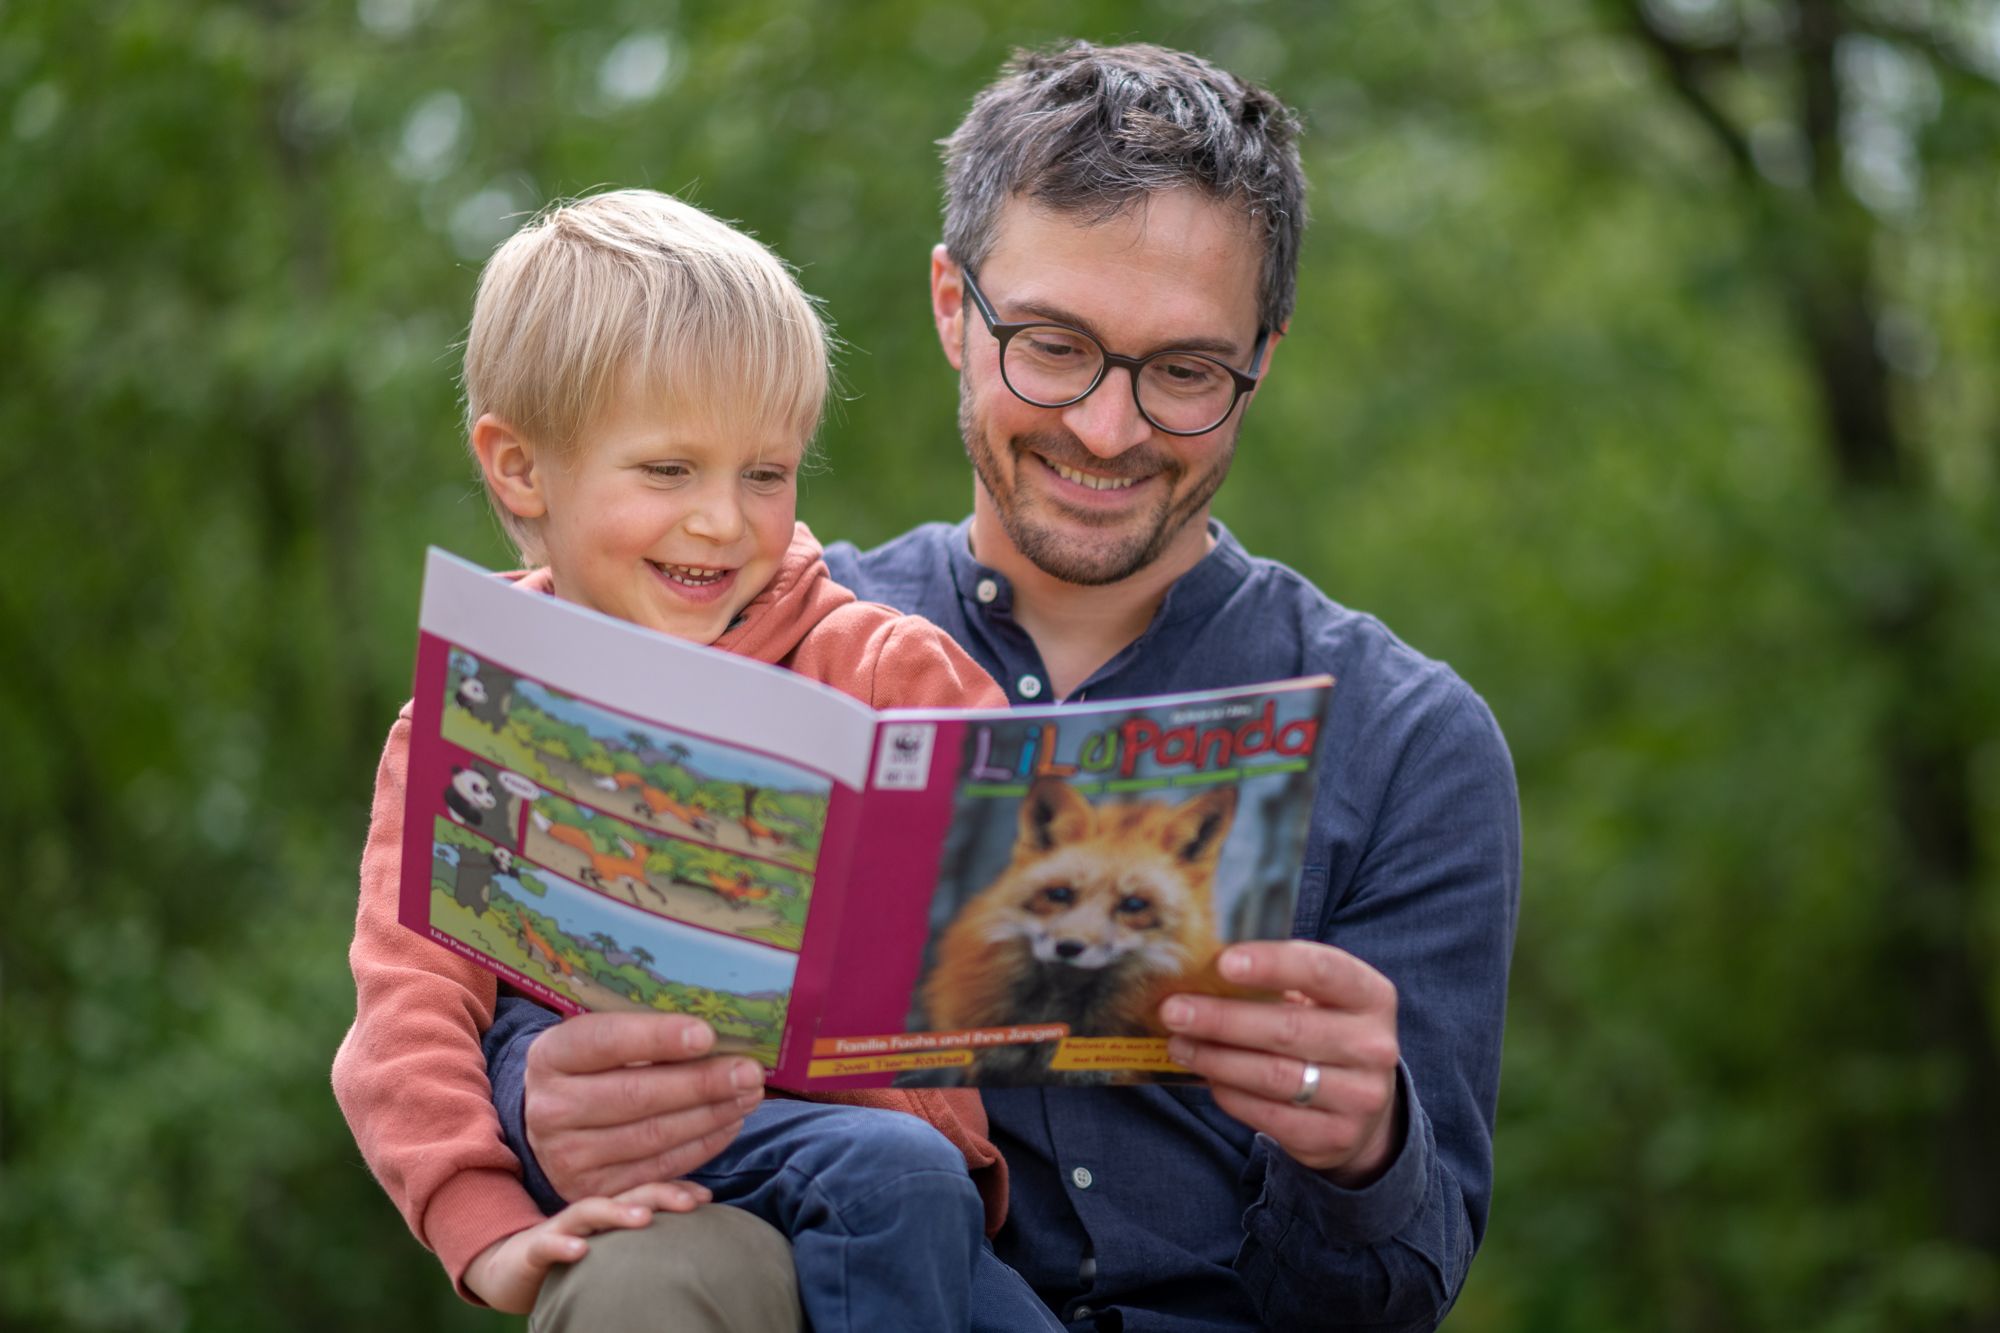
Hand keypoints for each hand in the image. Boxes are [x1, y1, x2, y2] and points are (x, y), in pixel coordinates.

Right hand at [463, 1181, 711, 1312]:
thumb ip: (645, 1242)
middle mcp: (591, 1213)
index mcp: (612, 1211)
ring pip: (591, 1211)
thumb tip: (694, 1246)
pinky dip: (564, 1245)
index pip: (649, 1192)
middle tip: (691, 1204)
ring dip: (618, 1212)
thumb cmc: (573, 1259)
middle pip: (628, 1194)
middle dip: (661, 1194)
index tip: (706, 1199)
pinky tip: (580, 1250)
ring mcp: (562, 1227)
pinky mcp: (533, 1249)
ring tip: (644, 1219)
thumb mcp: (613, 1249)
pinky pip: (548, 1244)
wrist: (510, 1269)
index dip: (677, 1192)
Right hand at [525, 1012, 764, 1200]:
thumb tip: (712, 1036)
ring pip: (653, 1136)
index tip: (706, 1035)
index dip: (658, 1038)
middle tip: (749, 1073)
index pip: (607, 1042)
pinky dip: (701, 1147)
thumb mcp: (602, 1039)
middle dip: (702, 1083)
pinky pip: (659, 1169)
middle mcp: (550, 1109)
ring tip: (748, 1096)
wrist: (553, 1121)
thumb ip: (645, 1034)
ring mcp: (567, 1156)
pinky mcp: (591, 1191)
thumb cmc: (593, 1067)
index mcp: (551, 1056)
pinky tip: (728, 1124)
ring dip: (711, 1116)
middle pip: (636, 1095)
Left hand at [1161, 940, 1401, 1184]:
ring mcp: (1359, 1096)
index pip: (1323, 970)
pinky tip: (1207, 1076)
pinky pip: (1268, 1114)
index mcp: (1371, 996)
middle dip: (1222, 1018)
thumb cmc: (1325, 1032)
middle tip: (1174, 1010)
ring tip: (1179, 1044)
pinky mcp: (1335, 1136)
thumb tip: (1200, 971)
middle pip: (1288, 1028)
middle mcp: (1373, 1046)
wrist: (1364, 1104)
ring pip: (1273, 1075)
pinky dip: (1229, 1094)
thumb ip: (1276, 984)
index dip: (1273, 964)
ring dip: (1216, 1058)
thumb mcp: (1320, 1000)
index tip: (1223, 962)